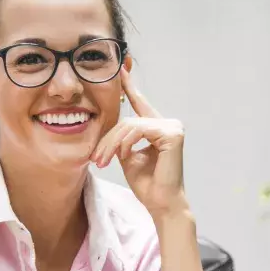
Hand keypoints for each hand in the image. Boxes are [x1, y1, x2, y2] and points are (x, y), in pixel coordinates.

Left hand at [91, 68, 187, 217]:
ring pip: (130, 125)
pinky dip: (126, 143)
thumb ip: (120, 139)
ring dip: (112, 144)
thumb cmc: (147, 184)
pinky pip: (139, 130)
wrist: (160, 202)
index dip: (128, 86)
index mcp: (156, 126)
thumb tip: (109, 129)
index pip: (139, 103)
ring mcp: (172, 126)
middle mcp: (167, 123)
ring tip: (103, 162)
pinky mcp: (173, 133)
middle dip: (107, 139)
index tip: (120, 68)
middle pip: (127, 120)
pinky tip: (124, 156)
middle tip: (96, 159)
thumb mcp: (126, 156)